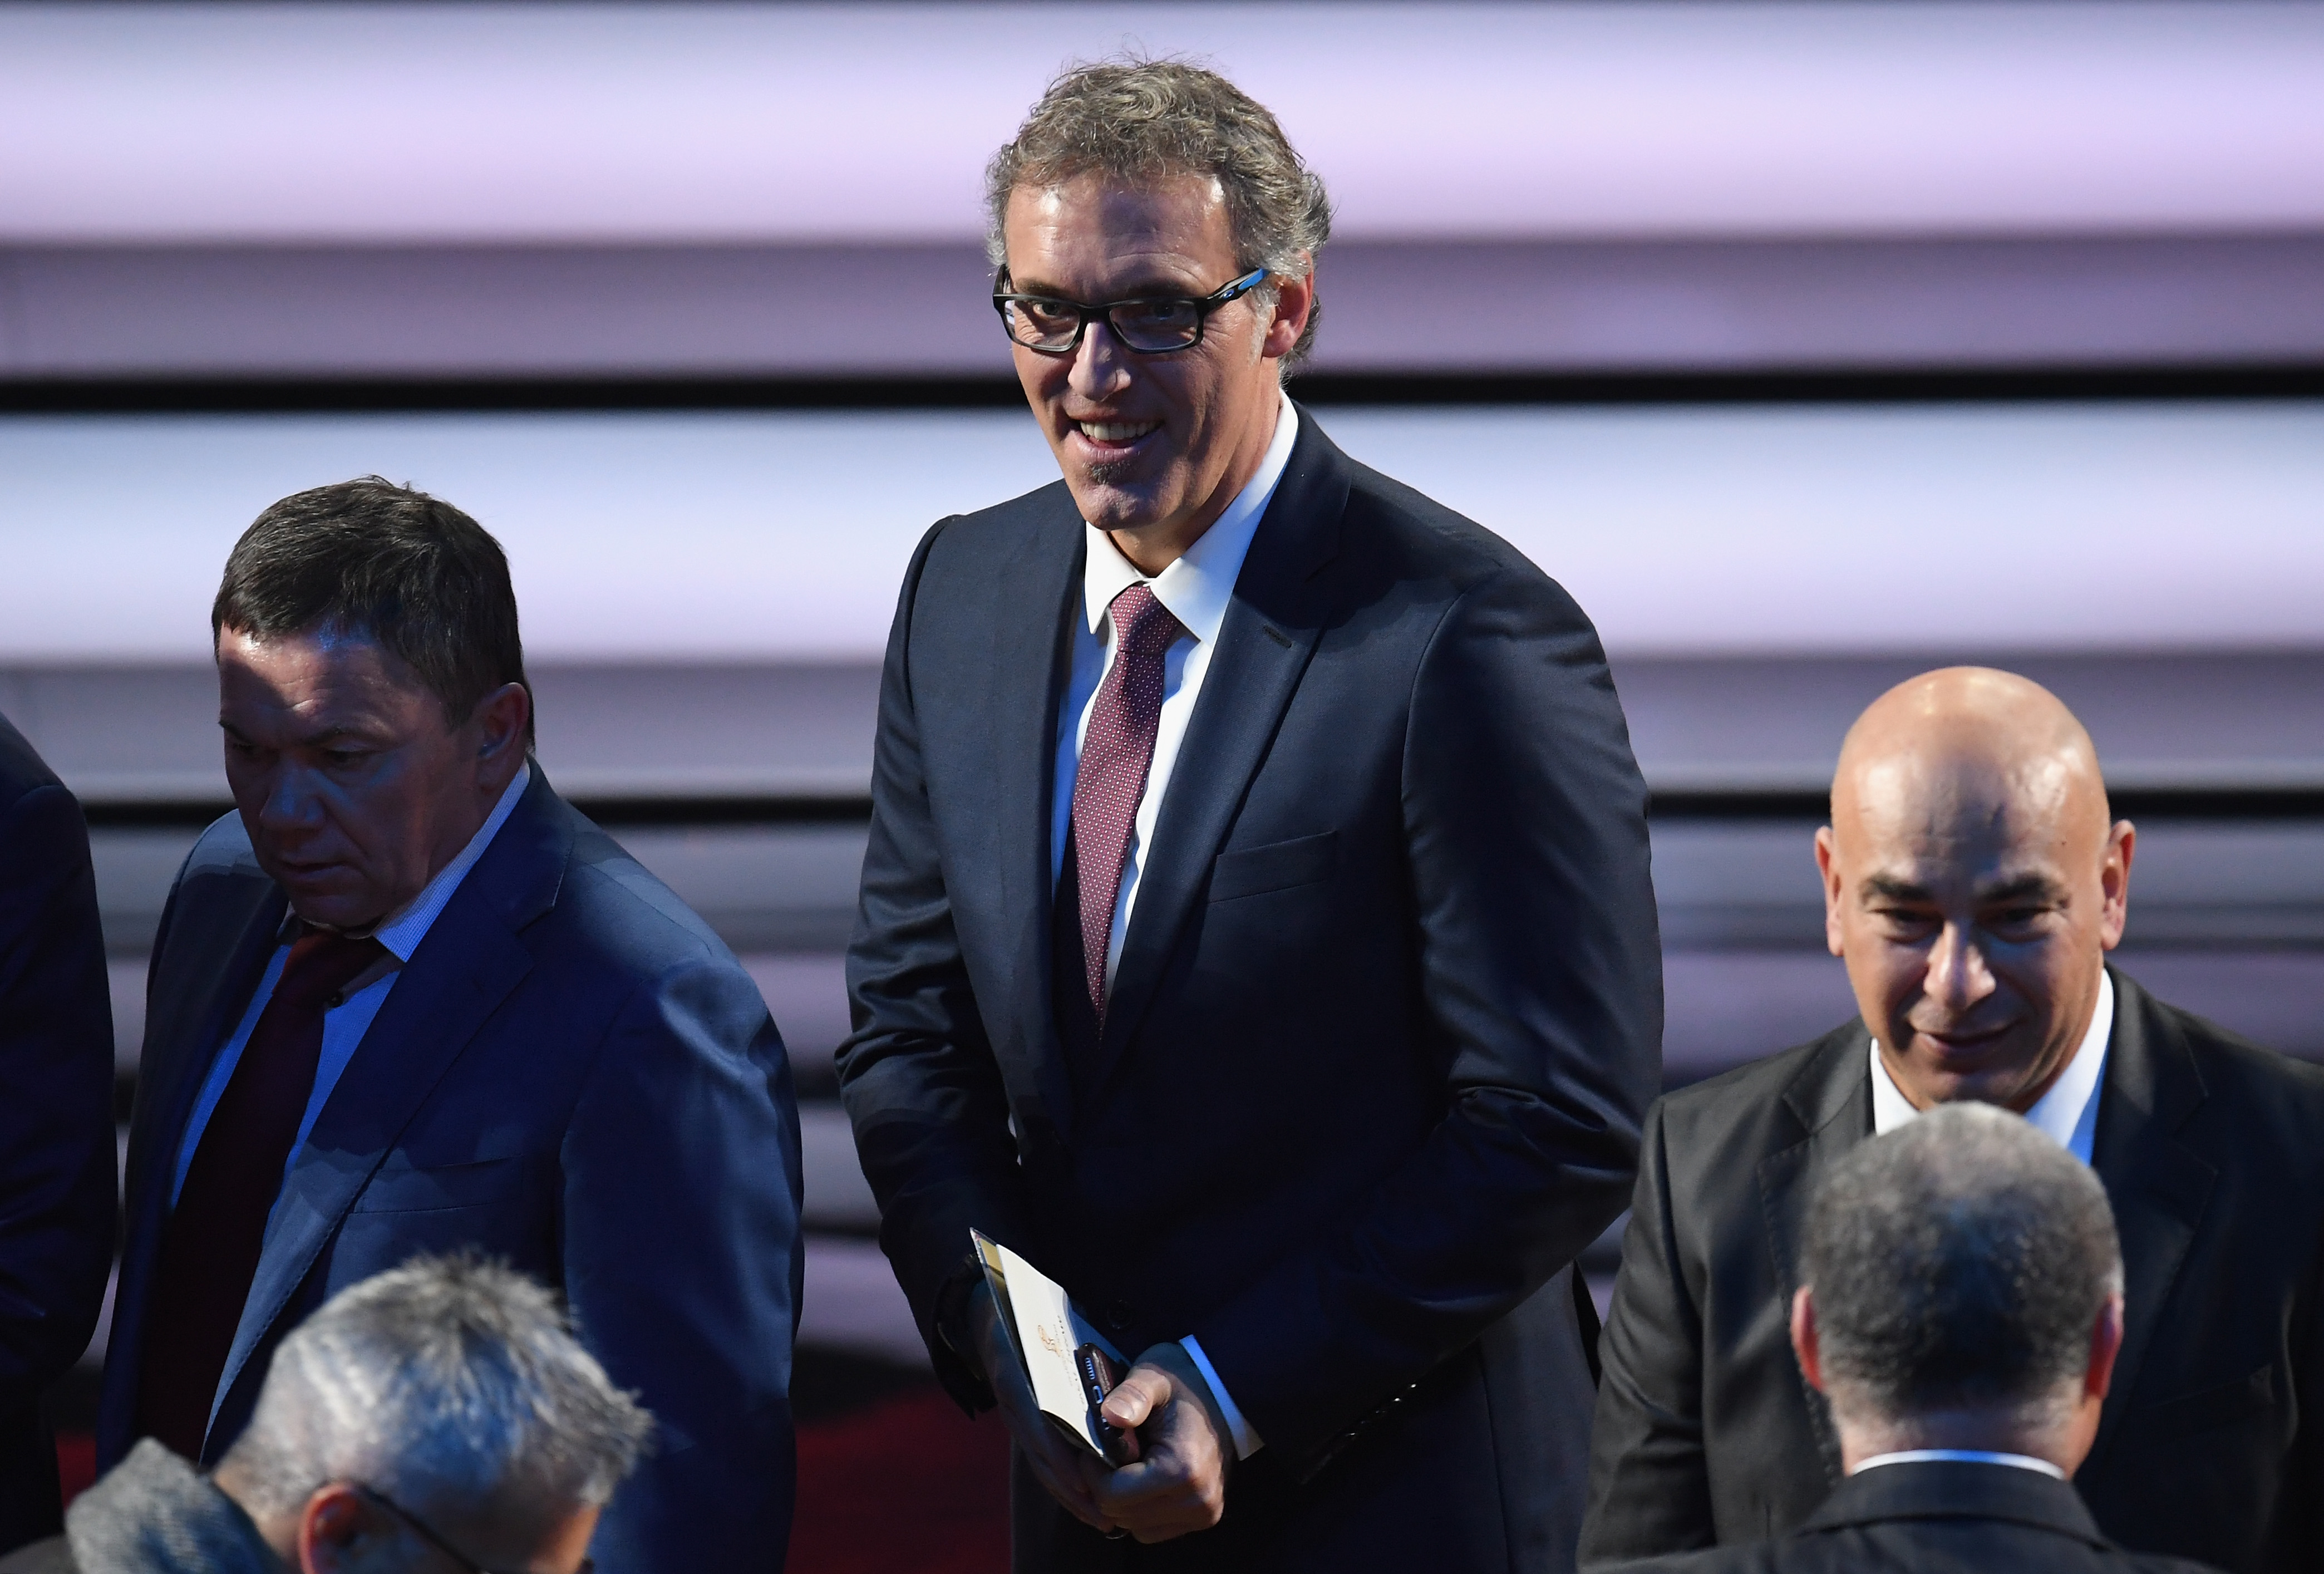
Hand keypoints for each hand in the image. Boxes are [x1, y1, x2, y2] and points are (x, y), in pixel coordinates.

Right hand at [966, 1281, 1117, 1532]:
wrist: (985, 1308)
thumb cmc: (1026, 1306)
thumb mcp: (1043, 1312)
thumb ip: (1068, 1331)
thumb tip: (1102, 1355)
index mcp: (1012, 1369)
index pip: (1033, 1419)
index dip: (1056, 1452)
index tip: (1082, 1479)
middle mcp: (1010, 1397)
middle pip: (1037, 1451)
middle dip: (1069, 1486)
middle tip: (1103, 1512)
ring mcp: (1012, 1412)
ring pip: (1038, 1461)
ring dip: (1067, 1493)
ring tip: (1101, 1517)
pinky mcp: (1020, 1420)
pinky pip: (1039, 1456)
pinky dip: (1060, 1481)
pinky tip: (1084, 1501)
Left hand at [1080, 1342, 1230, 1542]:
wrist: (1223, 1393)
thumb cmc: (1182, 1382)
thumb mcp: (1153, 1377)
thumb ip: (1132, 1395)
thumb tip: (1109, 1415)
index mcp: (1183, 1469)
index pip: (1112, 1496)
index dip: (1092, 1471)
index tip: (1092, 1446)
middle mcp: (1197, 1501)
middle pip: (1120, 1515)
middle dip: (1104, 1484)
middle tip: (1108, 1452)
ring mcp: (1203, 1514)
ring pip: (1133, 1526)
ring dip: (1121, 1499)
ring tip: (1127, 1463)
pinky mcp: (1203, 1518)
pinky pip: (1152, 1529)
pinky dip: (1138, 1509)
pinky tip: (1142, 1478)